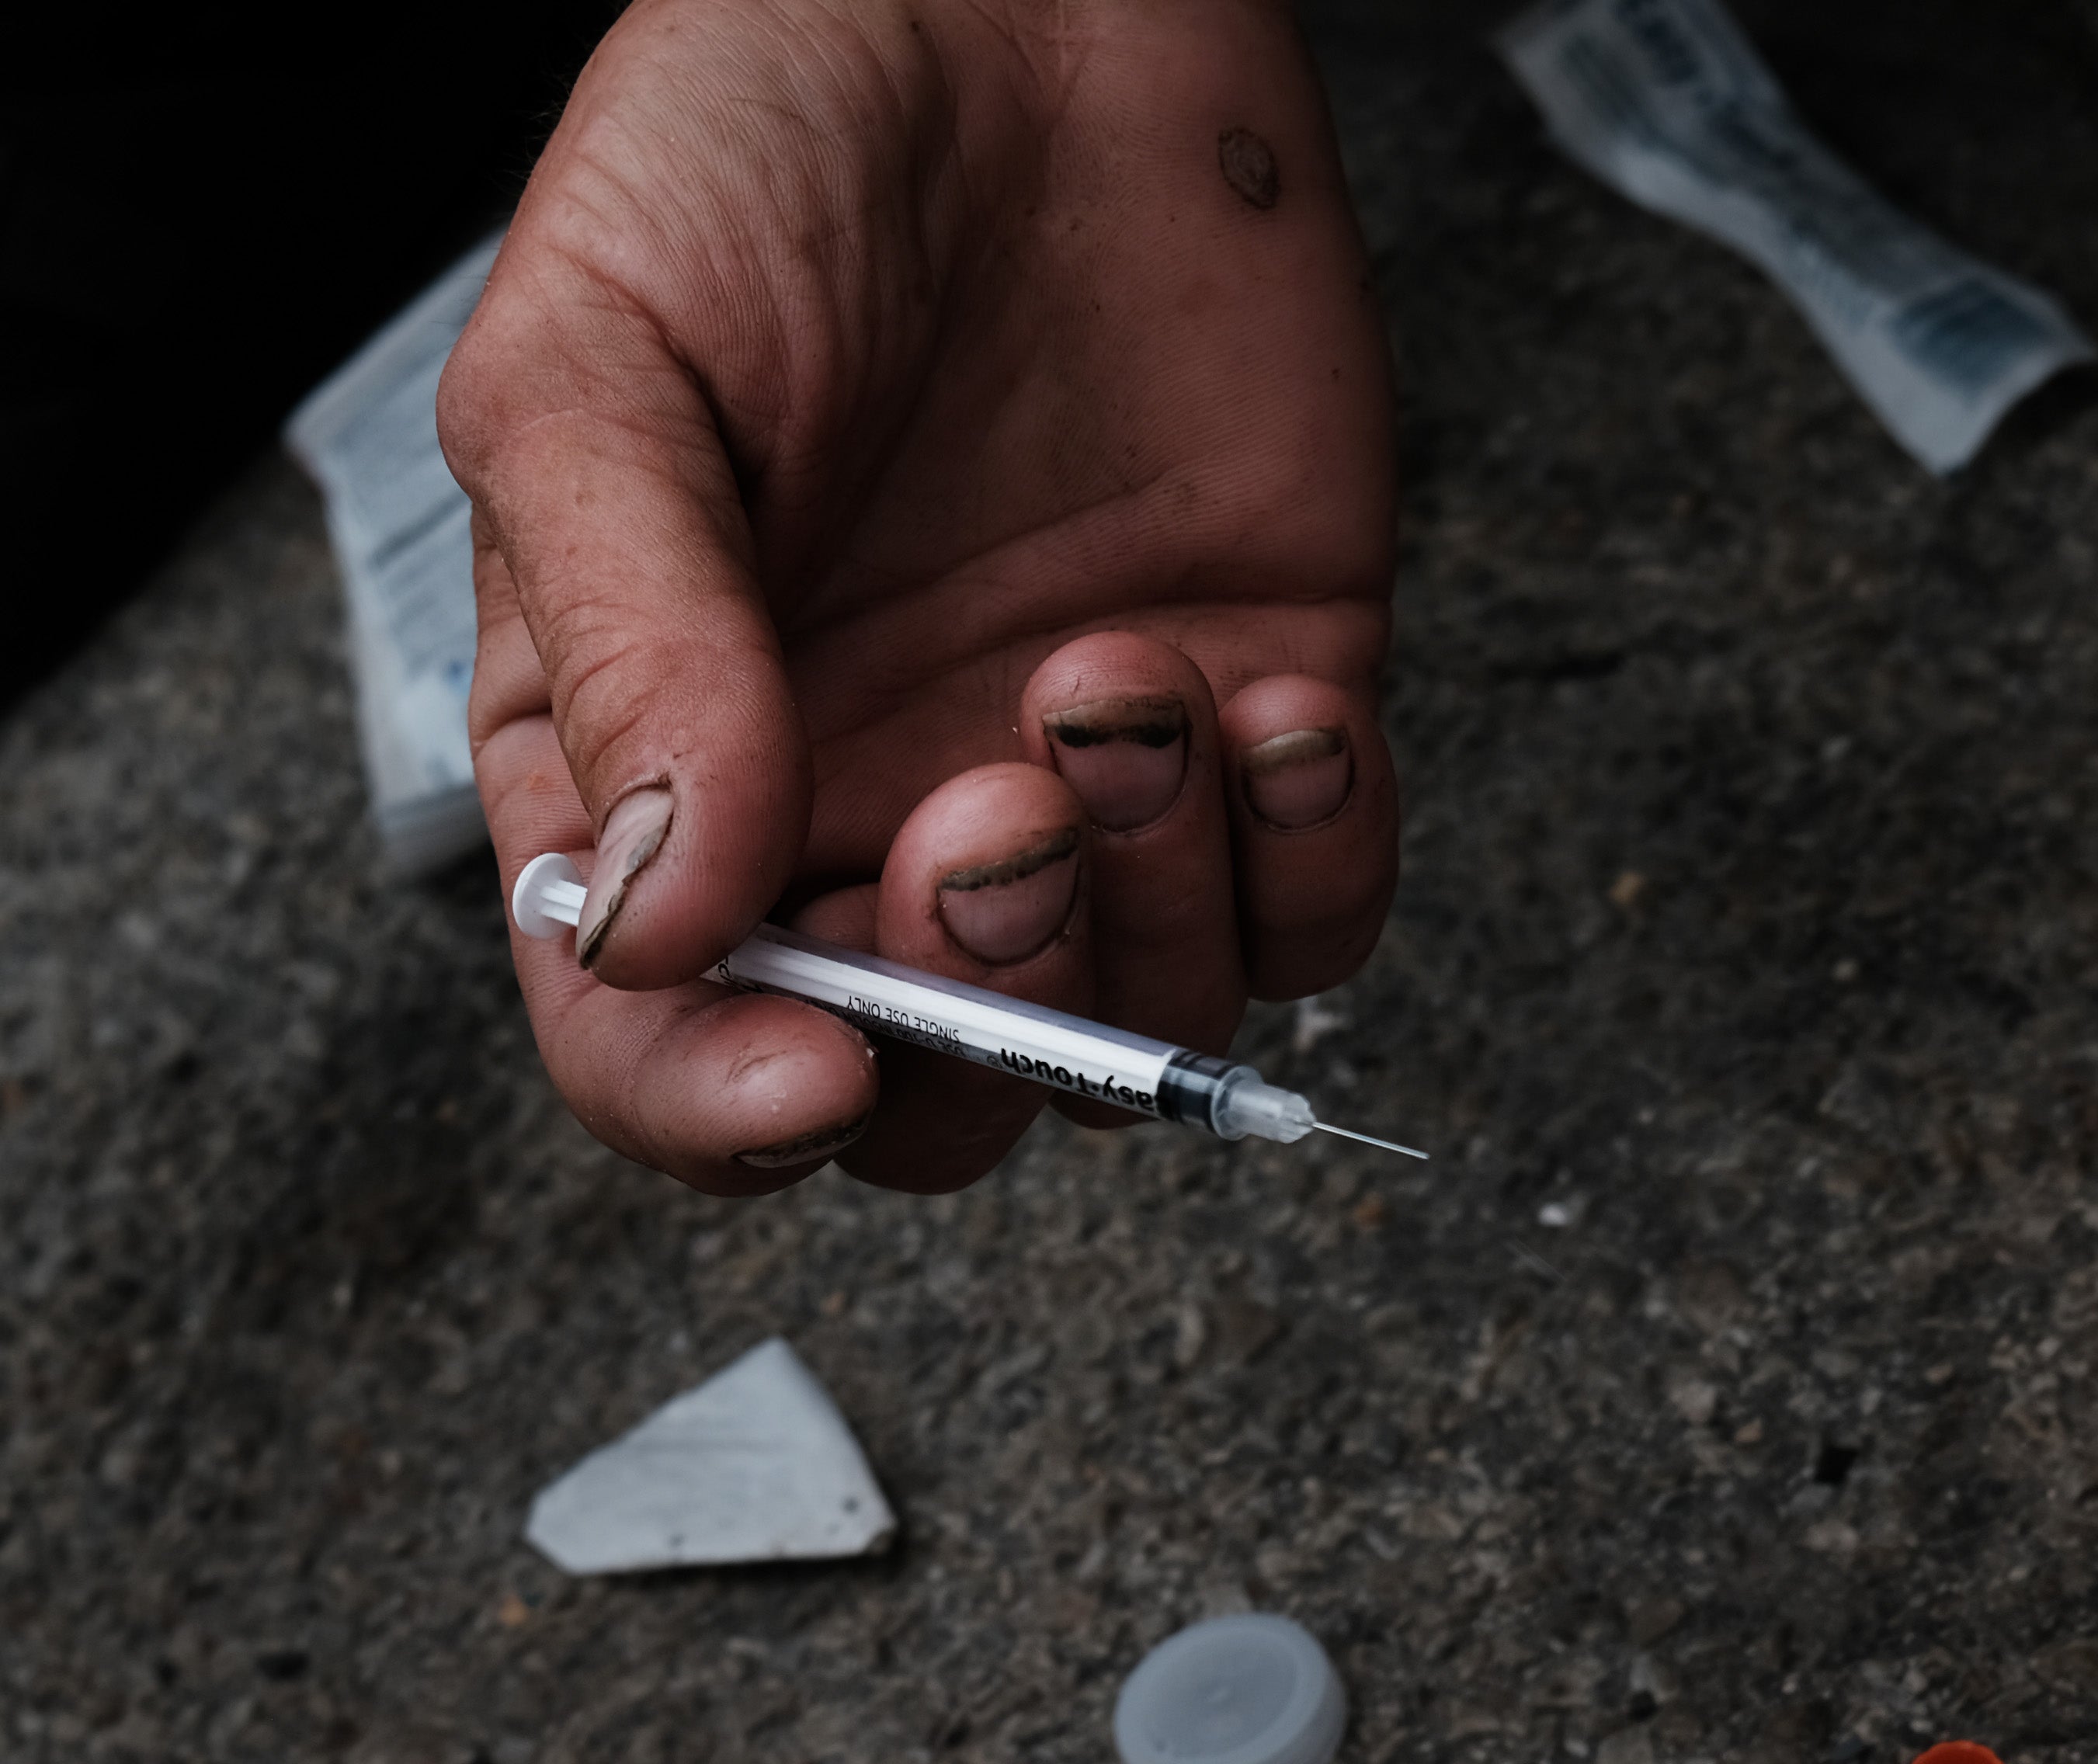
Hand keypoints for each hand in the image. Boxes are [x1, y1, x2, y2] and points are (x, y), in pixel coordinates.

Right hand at [441, 0, 1397, 1192]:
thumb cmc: (764, 147)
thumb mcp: (604, 368)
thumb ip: (624, 646)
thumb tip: (662, 922)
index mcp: (667, 761)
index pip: (665, 1040)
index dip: (720, 1112)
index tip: (812, 1077)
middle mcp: (874, 805)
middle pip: (936, 1093)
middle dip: (983, 1014)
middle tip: (997, 815)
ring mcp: (1086, 779)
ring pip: (1144, 1025)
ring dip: (1156, 913)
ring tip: (1125, 677)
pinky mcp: (1266, 713)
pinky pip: (1323, 915)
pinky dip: (1320, 858)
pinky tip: (1281, 699)